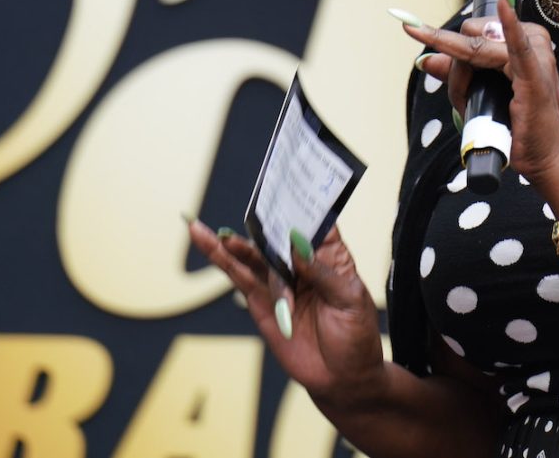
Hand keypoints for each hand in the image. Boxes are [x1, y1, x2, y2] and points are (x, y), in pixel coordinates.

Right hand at [187, 221, 386, 411]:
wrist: (342, 378)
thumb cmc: (356, 336)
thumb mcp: (349, 299)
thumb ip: (321, 272)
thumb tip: (295, 244)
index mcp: (330, 254)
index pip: (313, 220)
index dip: (300, 201)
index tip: (285, 180)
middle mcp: (301, 262)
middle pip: (276, 233)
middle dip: (260, 216)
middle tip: (240, 201)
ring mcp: (279, 281)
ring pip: (251, 254)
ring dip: (229, 242)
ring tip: (202, 228)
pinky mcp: (260, 301)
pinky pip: (238, 277)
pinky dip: (221, 260)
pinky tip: (206, 242)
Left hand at [404, 0, 558, 199]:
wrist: (546, 157)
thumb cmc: (520, 126)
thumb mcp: (481, 95)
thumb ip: (457, 73)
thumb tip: (425, 59)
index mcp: (523, 38)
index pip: (473, 31)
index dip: (447, 44)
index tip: (410, 28)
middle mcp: (532, 39)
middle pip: (471, 35)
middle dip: (457, 66)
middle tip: (468, 98)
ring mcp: (536, 54)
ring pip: (475, 48)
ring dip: (462, 79)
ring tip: (475, 104)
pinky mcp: (535, 73)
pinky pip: (516, 44)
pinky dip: (509, 25)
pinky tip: (503, 4)